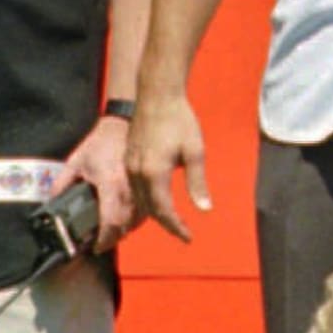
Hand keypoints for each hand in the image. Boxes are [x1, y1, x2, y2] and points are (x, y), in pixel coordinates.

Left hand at [56, 117, 134, 252]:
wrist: (123, 128)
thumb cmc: (101, 143)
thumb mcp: (76, 161)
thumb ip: (62, 182)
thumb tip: (52, 201)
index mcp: (111, 185)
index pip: (111, 221)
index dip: (104, 239)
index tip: (96, 247)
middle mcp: (130, 191)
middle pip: (124, 228)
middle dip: (111, 239)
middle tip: (99, 242)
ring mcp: (141, 192)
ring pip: (135, 224)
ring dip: (122, 231)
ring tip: (109, 231)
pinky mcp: (147, 190)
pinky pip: (142, 215)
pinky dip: (132, 222)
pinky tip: (122, 220)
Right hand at [125, 92, 210, 242]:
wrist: (157, 94)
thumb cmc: (179, 120)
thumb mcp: (195, 152)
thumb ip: (198, 183)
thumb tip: (204, 209)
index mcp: (154, 173)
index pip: (164, 211)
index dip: (176, 227)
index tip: (188, 238)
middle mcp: (137, 173)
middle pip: (149, 210)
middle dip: (166, 224)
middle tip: (182, 233)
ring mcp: (129, 165)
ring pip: (138, 200)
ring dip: (154, 214)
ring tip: (171, 222)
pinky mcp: (128, 159)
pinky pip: (133, 189)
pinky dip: (145, 200)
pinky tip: (155, 202)